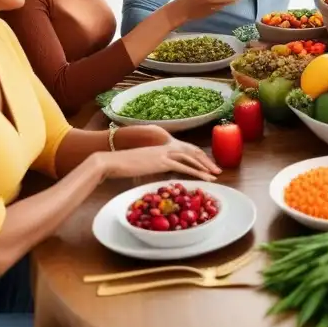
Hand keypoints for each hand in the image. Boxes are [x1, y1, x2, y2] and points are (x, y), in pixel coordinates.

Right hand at [101, 140, 221, 180]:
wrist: (111, 161)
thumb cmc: (120, 166)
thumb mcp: (139, 167)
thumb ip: (148, 169)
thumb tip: (151, 176)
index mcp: (160, 148)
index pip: (183, 151)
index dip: (195, 158)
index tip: (205, 165)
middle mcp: (164, 149)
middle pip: (190, 153)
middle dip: (205, 162)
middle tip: (216, 170)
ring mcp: (163, 154)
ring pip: (190, 159)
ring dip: (204, 167)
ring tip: (215, 175)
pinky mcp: (161, 162)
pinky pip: (183, 167)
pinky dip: (196, 172)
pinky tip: (205, 178)